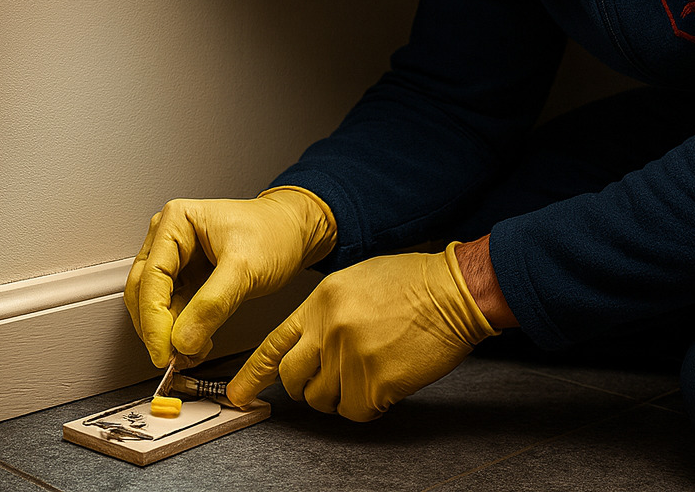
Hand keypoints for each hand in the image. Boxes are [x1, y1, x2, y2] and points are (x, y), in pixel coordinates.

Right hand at [123, 187, 336, 367]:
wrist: (296, 233)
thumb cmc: (276, 233)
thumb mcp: (246, 267)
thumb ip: (212, 304)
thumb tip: (181, 340)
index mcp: (176, 221)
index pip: (151, 277)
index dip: (152, 320)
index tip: (162, 350)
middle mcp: (169, 237)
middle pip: (144, 292)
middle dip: (157, 329)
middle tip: (172, 358)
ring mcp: (176, 258)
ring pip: (155, 305)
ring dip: (167, 334)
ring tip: (189, 354)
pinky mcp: (187, 278)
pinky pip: (173, 310)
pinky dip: (179, 331)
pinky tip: (194, 345)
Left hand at [226, 243, 499, 419]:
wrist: (454, 291)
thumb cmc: (413, 283)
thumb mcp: (355, 282)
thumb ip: (325, 313)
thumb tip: (307, 345)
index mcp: (320, 302)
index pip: (273, 344)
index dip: (252, 374)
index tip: (239, 394)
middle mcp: (329, 329)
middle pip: (293, 379)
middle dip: (305, 387)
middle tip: (328, 382)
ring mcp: (351, 357)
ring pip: (324, 400)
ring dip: (342, 395)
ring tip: (368, 374)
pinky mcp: (376, 381)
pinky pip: (356, 412)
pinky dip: (370, 406)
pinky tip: (386, 384)